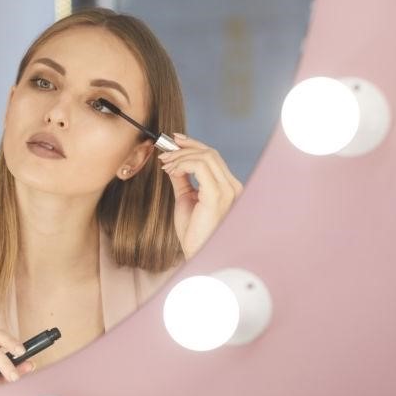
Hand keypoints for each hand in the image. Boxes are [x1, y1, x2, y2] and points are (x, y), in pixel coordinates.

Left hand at [158, 134, 243, 258]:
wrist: (198, 253)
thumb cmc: (193, 233)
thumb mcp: (185, 200)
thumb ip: (182, 181)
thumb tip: (173, 165)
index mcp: (227, 187)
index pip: (213, 157)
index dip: (193, 145)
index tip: (173, 142)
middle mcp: (231, 186)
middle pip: (210, 152)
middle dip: (184, 147)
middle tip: (164, 153)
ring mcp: (227, 190)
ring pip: (206, 156)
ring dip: (180, 156)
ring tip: (164, 165)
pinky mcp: (217, 195)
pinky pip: (201, 167)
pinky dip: (183, 164)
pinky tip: (171, 171)